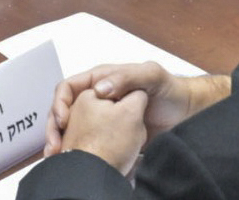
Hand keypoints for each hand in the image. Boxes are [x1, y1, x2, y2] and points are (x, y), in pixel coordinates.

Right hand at [46, 63, 217, 157]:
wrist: (184, 113)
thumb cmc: (170, 90)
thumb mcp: (151, 76)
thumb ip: (127, 77)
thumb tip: (100, 89)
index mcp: (103, 79)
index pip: (70, 87)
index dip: (60, 102)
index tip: (63, 120)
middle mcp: (98, 97)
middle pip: (64, 109)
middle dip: (54, 126)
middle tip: (54, 145)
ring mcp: (101, 117)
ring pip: (71, 127)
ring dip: (61, 141)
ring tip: (57, 155)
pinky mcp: (107, 134)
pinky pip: (85, 141)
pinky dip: (75, 150)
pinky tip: (73, 161)